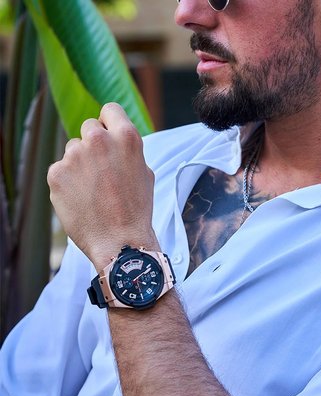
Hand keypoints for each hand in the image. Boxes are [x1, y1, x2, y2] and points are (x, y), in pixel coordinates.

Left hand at [47, 103, 158, 269]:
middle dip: (94, 145)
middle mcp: (98, 140)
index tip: (109, 136)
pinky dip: (69, 183)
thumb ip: (126, 150)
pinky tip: (82, 200)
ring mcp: (74, 156)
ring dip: (81, 165)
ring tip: (95, 192)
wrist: (121, 242)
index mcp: (126, 137)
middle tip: (103, 172)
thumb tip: (112, 138)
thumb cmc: (137, 210)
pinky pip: (61, 170)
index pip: (110, 110)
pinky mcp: (56, 173)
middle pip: (89, 128)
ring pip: (73, 150)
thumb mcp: (144, 172)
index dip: (110, 123)